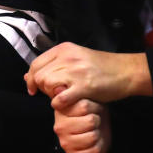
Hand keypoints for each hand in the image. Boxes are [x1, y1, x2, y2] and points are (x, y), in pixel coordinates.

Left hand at [25, 42, 151, 109]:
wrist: (125, 71)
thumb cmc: (100, 67)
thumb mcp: (75, 58)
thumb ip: (53, 65)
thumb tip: (27, 76)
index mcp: (64, 49)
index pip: (36, 63)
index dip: (30, 78)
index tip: (33, 89)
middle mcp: (68, 57)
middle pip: (39, 75)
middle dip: (40, 87)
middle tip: (51, 93)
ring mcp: (76, 72)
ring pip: (47, 84)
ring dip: (50, 94)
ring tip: (60, 96)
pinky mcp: (84, 87)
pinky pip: (60, 98)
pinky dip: (59, 104)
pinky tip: (66, 103)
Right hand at [53, 97, 111, 152]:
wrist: (96, 128)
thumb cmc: (91, 112)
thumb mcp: (85, 99)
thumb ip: (74, 94)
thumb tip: (60, 88)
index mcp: (61, 111)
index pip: (85, 106)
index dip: (95, 107)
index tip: (92, 108)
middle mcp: (60, 127)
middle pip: (90, 121)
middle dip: (97, 121)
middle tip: (94, 121)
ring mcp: (65, 142)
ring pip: (92, 136)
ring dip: (98, 134)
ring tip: (94, 130)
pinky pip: (94, 150)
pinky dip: (99, 146)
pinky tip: (95, 141)